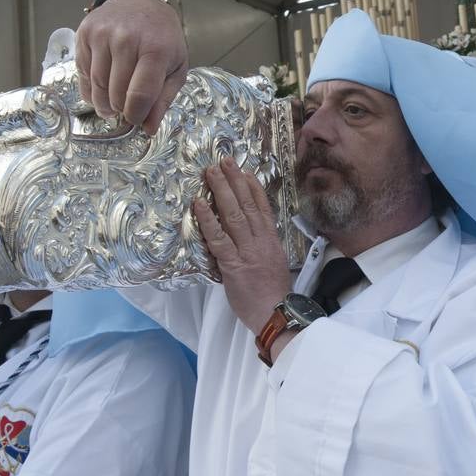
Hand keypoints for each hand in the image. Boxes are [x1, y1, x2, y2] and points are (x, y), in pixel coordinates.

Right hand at [75, 0, 187, 133]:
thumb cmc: (162, 39)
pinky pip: (83, 72)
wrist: (141, 4)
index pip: (140, 95)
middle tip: (126, 110)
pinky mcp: (85, 34)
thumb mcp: (175, 68)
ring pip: (96, 85)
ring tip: (111, 106)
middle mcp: (126, 39)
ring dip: (103, 103)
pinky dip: (91, 88)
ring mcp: (102, 34)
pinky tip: (101, 88)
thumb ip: (163, 100)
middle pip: (115, 93)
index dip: (136, 115)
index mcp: (155, 49)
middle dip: (121, 109)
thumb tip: (149, 129)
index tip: (137, 119)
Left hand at [192, 158, 291, 333]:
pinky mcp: (233, 264)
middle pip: (246, 205)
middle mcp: (260, 241)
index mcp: (271, 240)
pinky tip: (200, 205)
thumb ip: (261, 246)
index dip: (253, 188)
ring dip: (221, 192)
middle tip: (224, 161)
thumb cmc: (273, 293)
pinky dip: (209, 220)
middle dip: (234, 181)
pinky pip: (219, 238)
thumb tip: (250, 235)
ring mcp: (247, 251)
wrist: (275, 313)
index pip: (262, 208)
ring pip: (233, 215)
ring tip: (210, 173)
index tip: (244, 172)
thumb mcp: (273, 263)